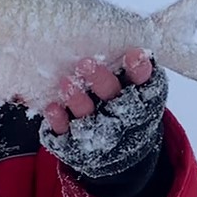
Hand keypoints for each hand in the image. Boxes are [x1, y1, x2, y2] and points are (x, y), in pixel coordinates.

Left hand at [37, 49, 166, 181]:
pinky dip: (59, 121)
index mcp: (144, 101)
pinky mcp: (77, 144)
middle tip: (85, 63)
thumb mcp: (138, 86)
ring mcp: (101, 133)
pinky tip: (52, 107)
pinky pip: (67, 133)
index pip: (145, 84)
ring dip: (78, 101)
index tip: (134, 55)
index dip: (140, 70)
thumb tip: (131, 44)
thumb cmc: (126, 103)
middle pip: (115, 100)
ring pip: (90, 118)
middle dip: (101, 82)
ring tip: (66, 82)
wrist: (120, 152)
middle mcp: (124, 119)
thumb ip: (135, 66)